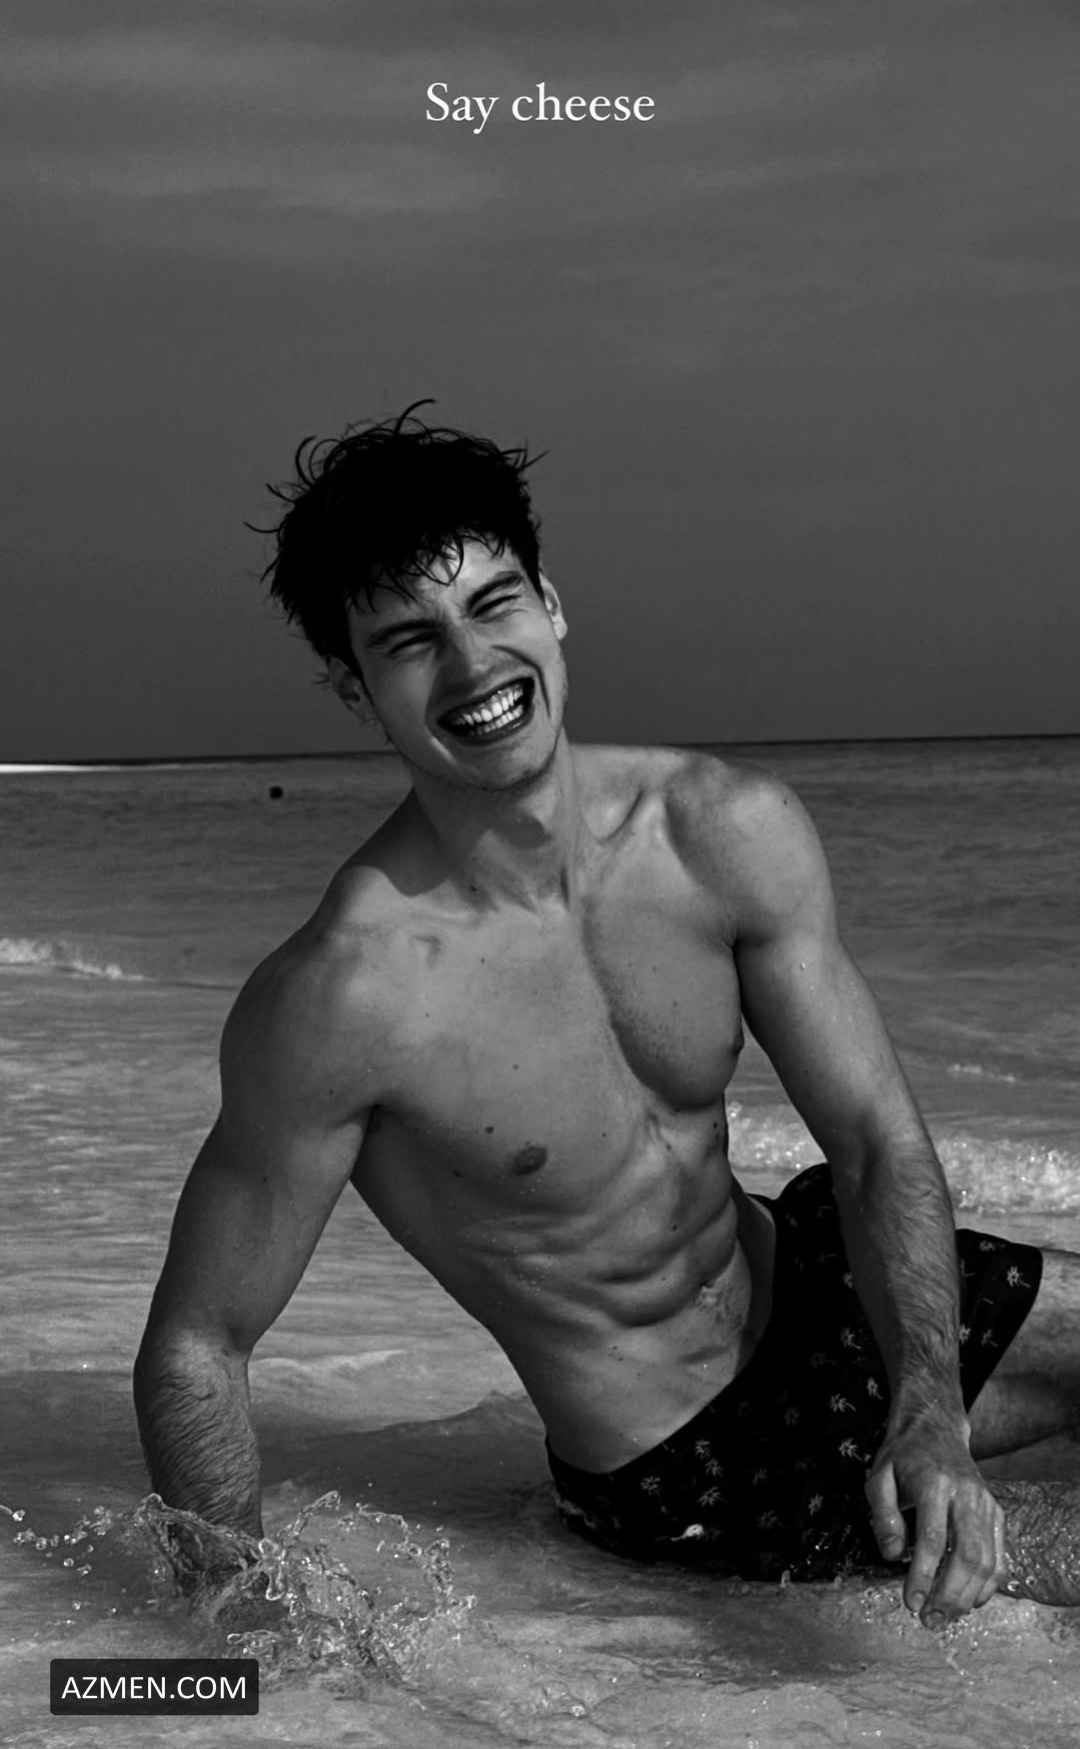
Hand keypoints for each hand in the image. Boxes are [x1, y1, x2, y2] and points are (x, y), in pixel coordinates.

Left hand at [865, 1410, 1006, 1625]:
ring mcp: (986, 1504)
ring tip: (944, 1617)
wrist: (936, 1429)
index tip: (911, 1604)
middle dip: (949, 1596)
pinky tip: (968, 1602)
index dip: (923, 1577)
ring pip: (987, 1561)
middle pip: (967, 1556)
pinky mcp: (997, 1513)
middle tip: (930, 1621)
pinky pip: (999, 1557)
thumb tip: (892, 1555)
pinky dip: (988, 1586)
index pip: (933, 1540)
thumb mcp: (878, 1477)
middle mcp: (967, 1495)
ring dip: (967, 1597)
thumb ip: (883, 1515)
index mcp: (935, 1484)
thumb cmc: (902, 1457)